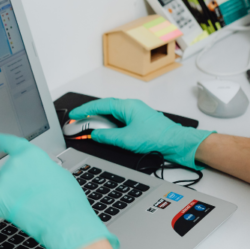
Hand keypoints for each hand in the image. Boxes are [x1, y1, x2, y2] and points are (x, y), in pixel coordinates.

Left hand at [0, 133, 118, 248]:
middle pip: (9, 172)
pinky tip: (20, 212)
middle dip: (17, 182)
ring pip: (3, 189)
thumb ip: (41, 167)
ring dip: (12, 196)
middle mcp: (13, 164)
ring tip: (32, 205)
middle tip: (34, 195)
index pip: (10, 143)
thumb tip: (36, 173)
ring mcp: (3, 182)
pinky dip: (4, 208)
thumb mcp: (58, 173)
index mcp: (30, 155)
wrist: (63, 221)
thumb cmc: (66, 200)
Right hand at [69, 98, 213, 168]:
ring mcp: (135, 114)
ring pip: (112, 115)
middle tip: (77, 123)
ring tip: (89, 130)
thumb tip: (95, 135)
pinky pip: (119, 121)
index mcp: (127, 106)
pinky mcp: (139, 122)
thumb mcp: (126, 139)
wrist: (176, 143)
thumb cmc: (157, 137)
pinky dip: (109, 126)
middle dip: (90, 116)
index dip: (84, 110)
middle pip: (104, 108)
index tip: (73, 115)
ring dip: (100, 122)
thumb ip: (107, 137)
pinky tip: (106, 134)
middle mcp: (130, 107)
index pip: (100, 106)